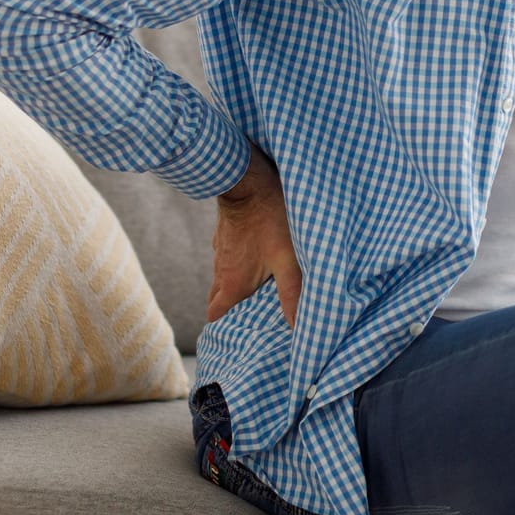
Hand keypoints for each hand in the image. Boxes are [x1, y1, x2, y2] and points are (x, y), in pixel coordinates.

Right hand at [207, 144, 301, 329]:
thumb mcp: (288, 259)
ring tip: (256, 292)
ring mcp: (221, 251)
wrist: (247, 178)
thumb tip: (298, 328)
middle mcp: (221, 270)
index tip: (235, 336)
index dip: (223, 329)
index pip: (215, 317)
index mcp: (233, 284)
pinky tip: (255, 260)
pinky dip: (237, 265)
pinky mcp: (225, 234)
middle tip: (248, 318)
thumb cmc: (269, 218)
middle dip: (229, 312)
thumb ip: (293, 294)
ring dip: (235, 288)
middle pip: (218, 300)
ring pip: (223, 278)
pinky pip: (227, 257)